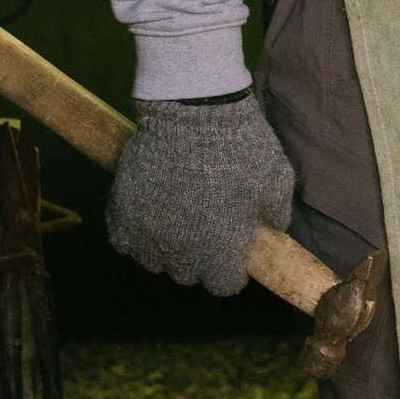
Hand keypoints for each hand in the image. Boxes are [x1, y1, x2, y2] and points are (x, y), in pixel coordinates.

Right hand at [106, 93, 294, 295]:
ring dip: (168, 246)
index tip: (234, 252)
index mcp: (223, 251)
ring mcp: (148, 236)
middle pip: (188, 274)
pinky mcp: (121, 215)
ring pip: (156, 261)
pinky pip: (125, 241)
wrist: (194, 112)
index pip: (225, 286)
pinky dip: (136, 232)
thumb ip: (276, 215)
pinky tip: (152, 212)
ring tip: (178, 216)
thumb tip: (271, 230)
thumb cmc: (242, 147)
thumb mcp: (277, 180)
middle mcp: (182, 254)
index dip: (231, 271)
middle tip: (207, 226)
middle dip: (200, 257)